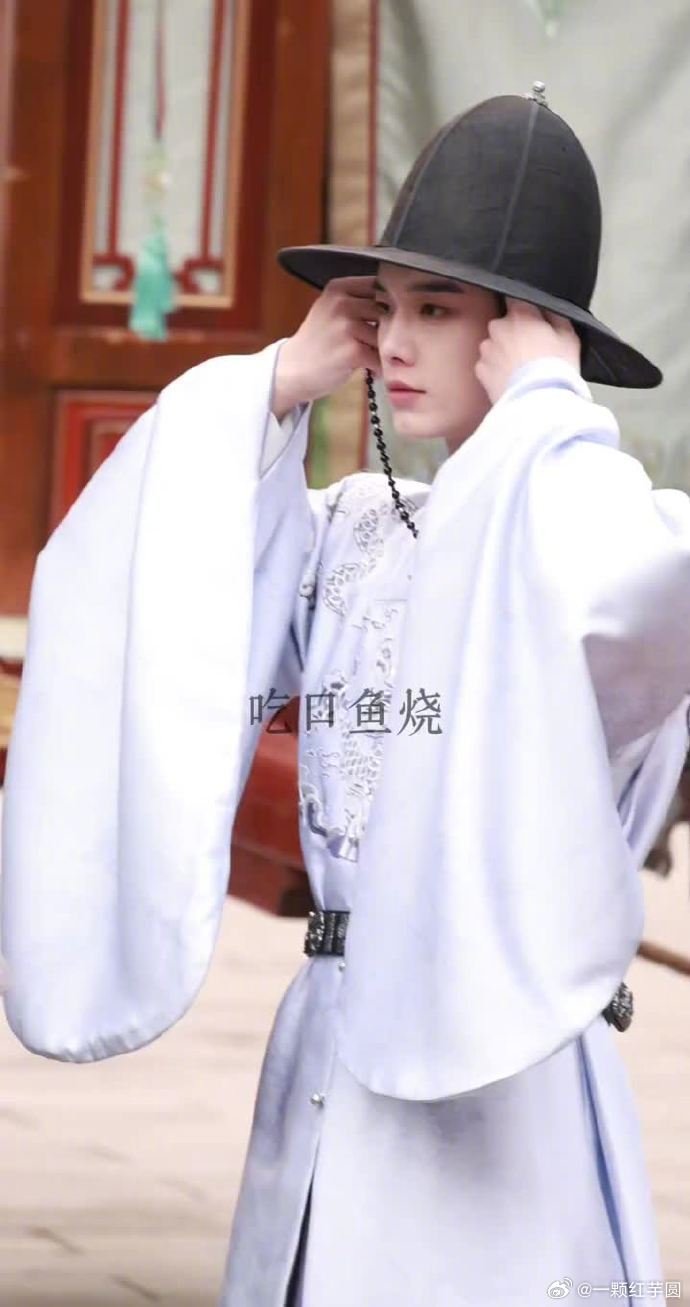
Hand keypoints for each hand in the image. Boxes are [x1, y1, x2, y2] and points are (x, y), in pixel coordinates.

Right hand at [272, 277, 380, 419]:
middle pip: (386, 311)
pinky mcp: (352, 351)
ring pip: (385, 335)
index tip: (386, 317)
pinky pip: (379, 357)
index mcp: (338, 288)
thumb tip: (396, 299)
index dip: (387, 303)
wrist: (292, 369)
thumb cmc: (318, 342)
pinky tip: (370, 369)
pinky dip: (379, 367)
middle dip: (388, 329)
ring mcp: (347, 326)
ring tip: (372, 357)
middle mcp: (342, 302)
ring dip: (383, 349)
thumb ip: (356, 300)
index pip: (379, 286)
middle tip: (380, 343)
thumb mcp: (330, 309)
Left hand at [474, 298, 580, 405]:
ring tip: (519, 368)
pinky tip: (509, 378)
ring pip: (493, 344)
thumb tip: (548, 308)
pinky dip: (495, 370)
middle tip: (529, 350)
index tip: (531, 320)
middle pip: (503, 323)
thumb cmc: (557, 368)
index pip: (515, 298)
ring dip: (503, 352)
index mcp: (520, 314)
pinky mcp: (480, 370)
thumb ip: (556, 316)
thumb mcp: (569, 336)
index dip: (524, 309)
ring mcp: (487, 349)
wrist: (538, 402)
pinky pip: (487, 364)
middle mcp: (498, 327)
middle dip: (513, 333)